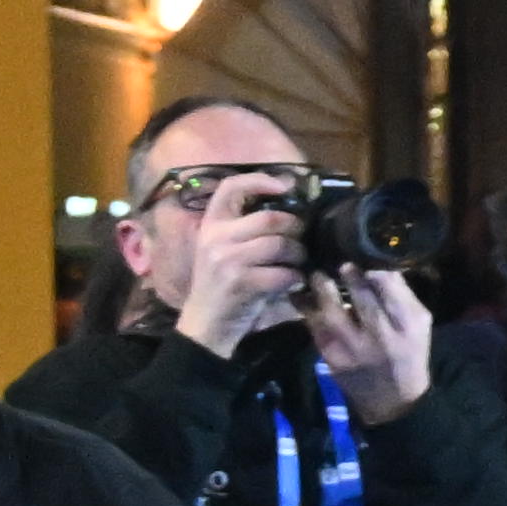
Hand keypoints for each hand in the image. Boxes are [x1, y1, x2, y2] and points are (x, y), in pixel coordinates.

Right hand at [169, 195, 305, 354]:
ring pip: (280, 244)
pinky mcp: (240, 283)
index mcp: (211, 225)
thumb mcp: (224, 250)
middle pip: (270, 218)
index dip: (260, 180)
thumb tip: (290, 207)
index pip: (230, 187)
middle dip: (295, 228)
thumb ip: (246, 229)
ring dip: (298, 254)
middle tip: (301, 239)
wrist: (205, 324)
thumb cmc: (222, 285)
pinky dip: (295, 277)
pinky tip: (293, 282)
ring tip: (298, 262)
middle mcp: (216, 238)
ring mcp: (227, 260)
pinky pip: (283, 273)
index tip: (284, 186)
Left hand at [312, 267, 438, 414]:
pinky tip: (302, 294)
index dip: (375, 265)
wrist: (393, 400)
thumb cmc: (409, 352)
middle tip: (338, 258)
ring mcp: (353, 348)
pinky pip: (314, 325)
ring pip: (331, 310)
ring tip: (317, 274)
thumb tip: (378, 260)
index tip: (364, 251)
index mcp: (409, 323)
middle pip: (361, 296)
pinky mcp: (331, 356)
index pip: (390, 285)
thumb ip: (402, 294)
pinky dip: (306, 307)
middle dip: (348, 273)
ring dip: (321, 288)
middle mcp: (382, 335)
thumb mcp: (420, 323)